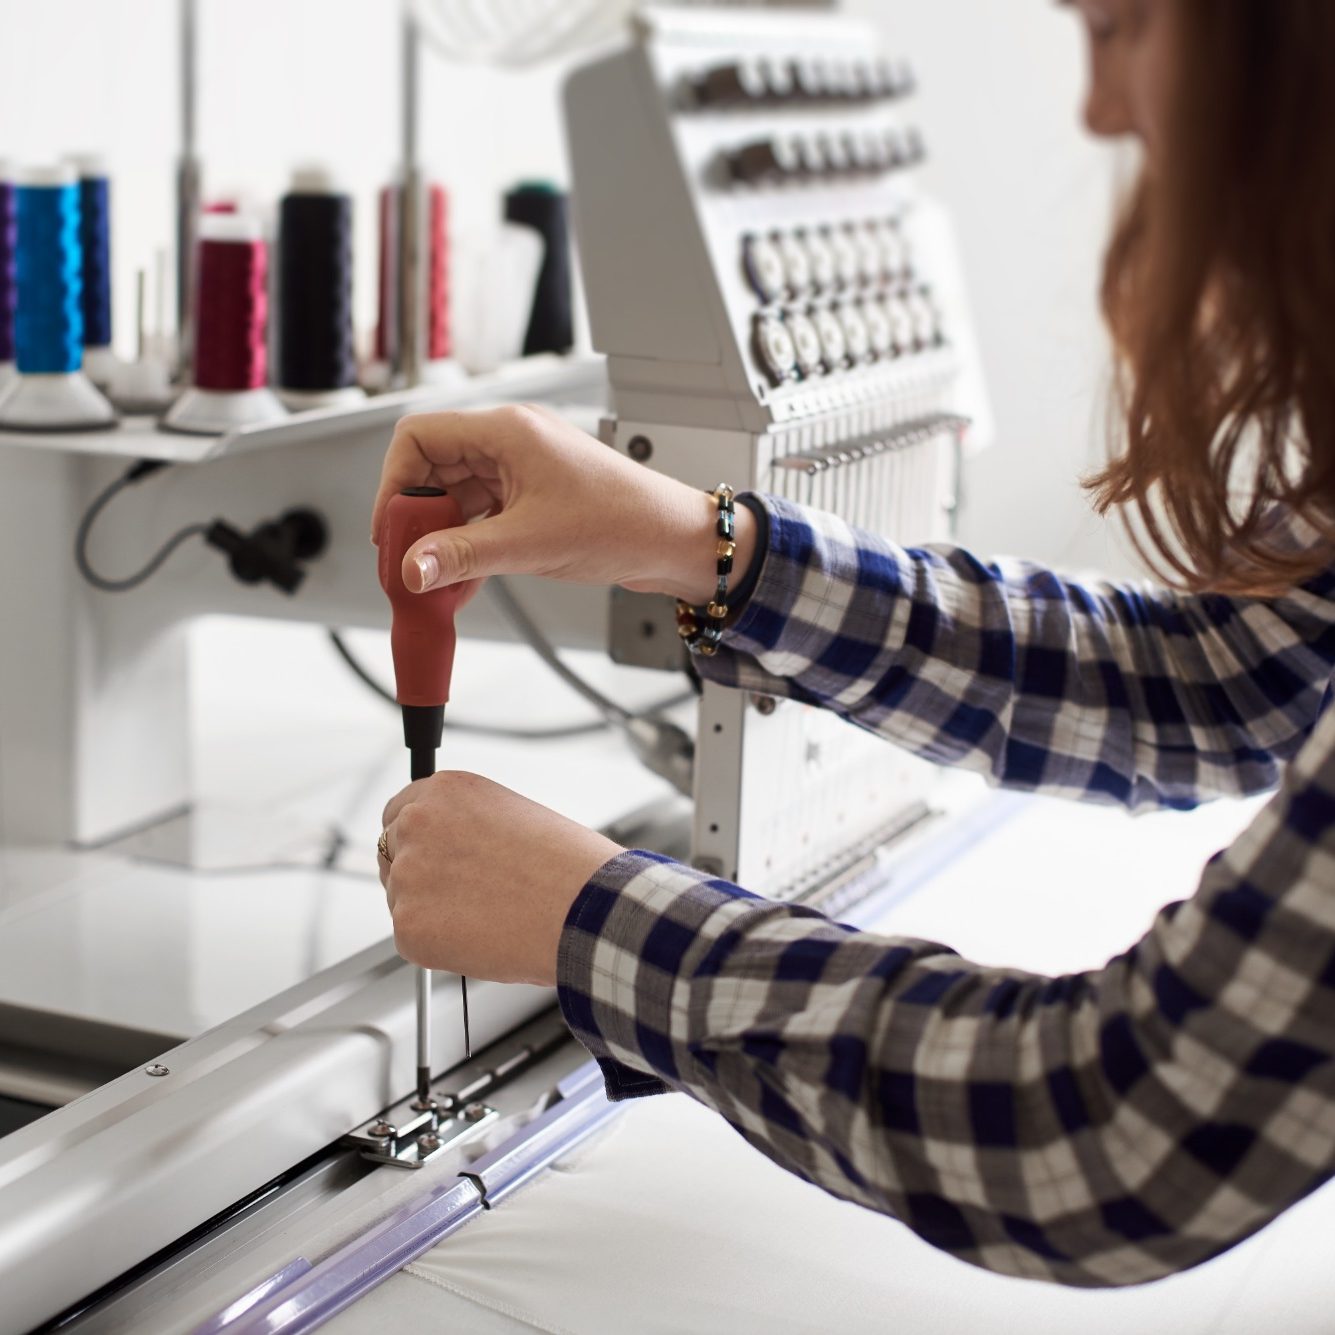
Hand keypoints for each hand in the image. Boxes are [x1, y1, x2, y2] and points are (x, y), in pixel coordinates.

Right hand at [371, 403, 755, 605]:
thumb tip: (412, 567)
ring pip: (456, 498)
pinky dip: (467, 548)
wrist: (673, 541)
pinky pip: (482, 517)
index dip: (395, 483)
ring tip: (434, 581)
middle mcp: (511, 443)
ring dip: (441, 540)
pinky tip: (460, 583)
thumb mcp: (530, 543)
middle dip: (416, 519)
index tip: (392, 531)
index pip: (419, 437)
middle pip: (432, 470)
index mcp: (507, 431)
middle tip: (408, 562)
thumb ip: (463, 556)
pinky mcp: (532, 499)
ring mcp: (521, 471)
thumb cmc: (624, 521)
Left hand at [377, 771, 622, 984]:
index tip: (431, 858)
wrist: (585, 908)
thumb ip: (466, 826)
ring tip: (486, 916)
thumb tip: (450, 853)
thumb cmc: (566, 866)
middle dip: (420, 876)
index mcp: (444, 791)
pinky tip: (481, 937)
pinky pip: (414, 939)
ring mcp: (408, 876)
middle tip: (464, 896)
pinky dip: (439, 946)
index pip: (400, 813)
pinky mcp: (409, 926)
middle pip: (392, 856)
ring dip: (431, 911)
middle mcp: (417, 824)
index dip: (418, 842)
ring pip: (403, 900)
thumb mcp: (512, 816)